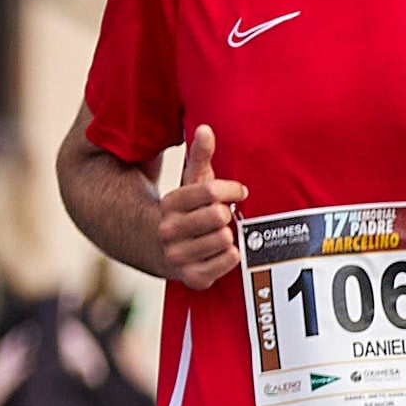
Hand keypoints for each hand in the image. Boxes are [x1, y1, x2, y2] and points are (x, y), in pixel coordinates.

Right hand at [155, 127, 245, 290]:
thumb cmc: (188, 212)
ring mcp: (177, 256)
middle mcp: (167, 230)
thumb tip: (206, 128)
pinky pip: (227, 262)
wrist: (165, 250)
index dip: (232, 190)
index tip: (239, 192)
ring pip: (224, 239)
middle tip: (224, 218)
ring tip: (219, 235)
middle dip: (227, 216)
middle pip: (218, 216)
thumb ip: (200, 156)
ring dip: (229, 236)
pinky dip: (232, 256)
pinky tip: (224, 251)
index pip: (210, 192)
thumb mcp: (192, 183)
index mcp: (169, 203)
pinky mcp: (191, 278)